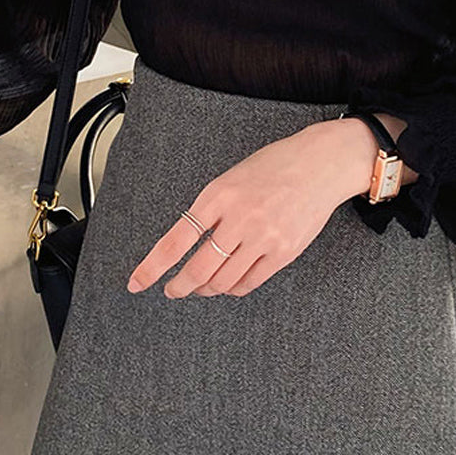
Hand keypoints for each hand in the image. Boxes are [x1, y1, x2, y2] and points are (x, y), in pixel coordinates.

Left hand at [125, 116, 387, 298]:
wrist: (319, 164)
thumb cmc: (272, 166)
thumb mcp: (230, 178)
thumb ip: (210, 210)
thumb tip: (188, 244)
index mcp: (217, 195)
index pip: (175, 240)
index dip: (152, 267)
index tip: (136, 283)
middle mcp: (238, 218)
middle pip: (198, 270)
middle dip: (178, 287)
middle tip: (171, 290)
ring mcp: (263, 237)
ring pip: (223, 281)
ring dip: (204, 290)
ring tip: (198, 288)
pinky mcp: (284, 252)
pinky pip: (249, 283)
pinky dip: (231, 289)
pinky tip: (226, 284)